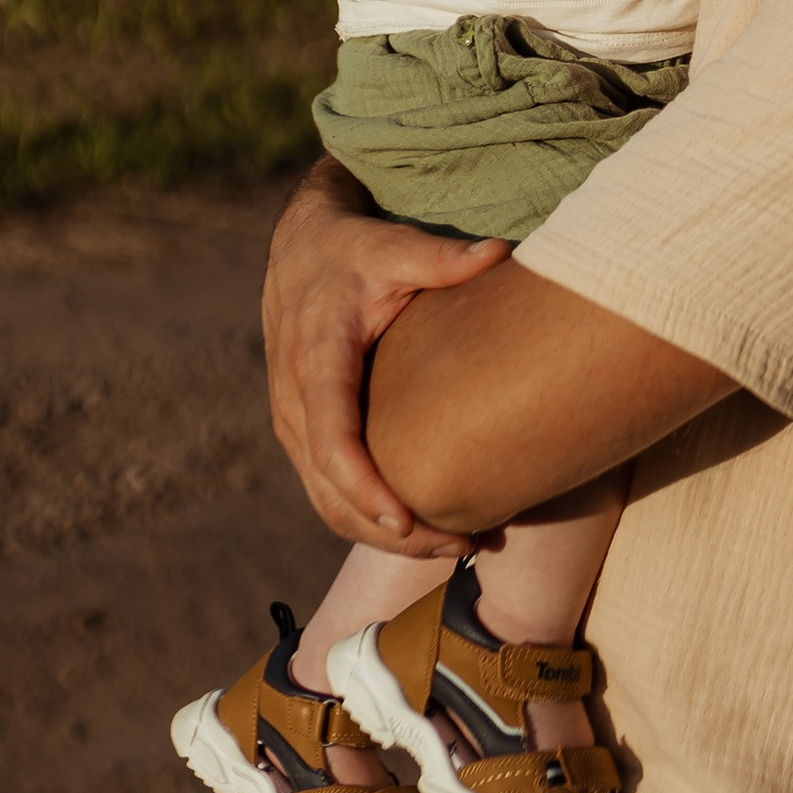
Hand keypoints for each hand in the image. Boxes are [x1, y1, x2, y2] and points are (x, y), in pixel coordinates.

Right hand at [262, 155, 507, 548]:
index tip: (405, 523)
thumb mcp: (392, 246)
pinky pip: (326, 491)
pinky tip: (423, 526)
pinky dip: (368, 518)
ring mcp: (293, 421)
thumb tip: (499, 253)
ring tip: (455, 545)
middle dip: (391, 531)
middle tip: (461, 545)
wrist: (301, 248)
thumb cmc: (354, 250)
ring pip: (326, 501)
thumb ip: (441, 258)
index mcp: (317, 357)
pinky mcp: (302, 431)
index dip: (363, 488)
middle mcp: (295, 398)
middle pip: (329, 490)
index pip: (332, 439)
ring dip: (382, 536)